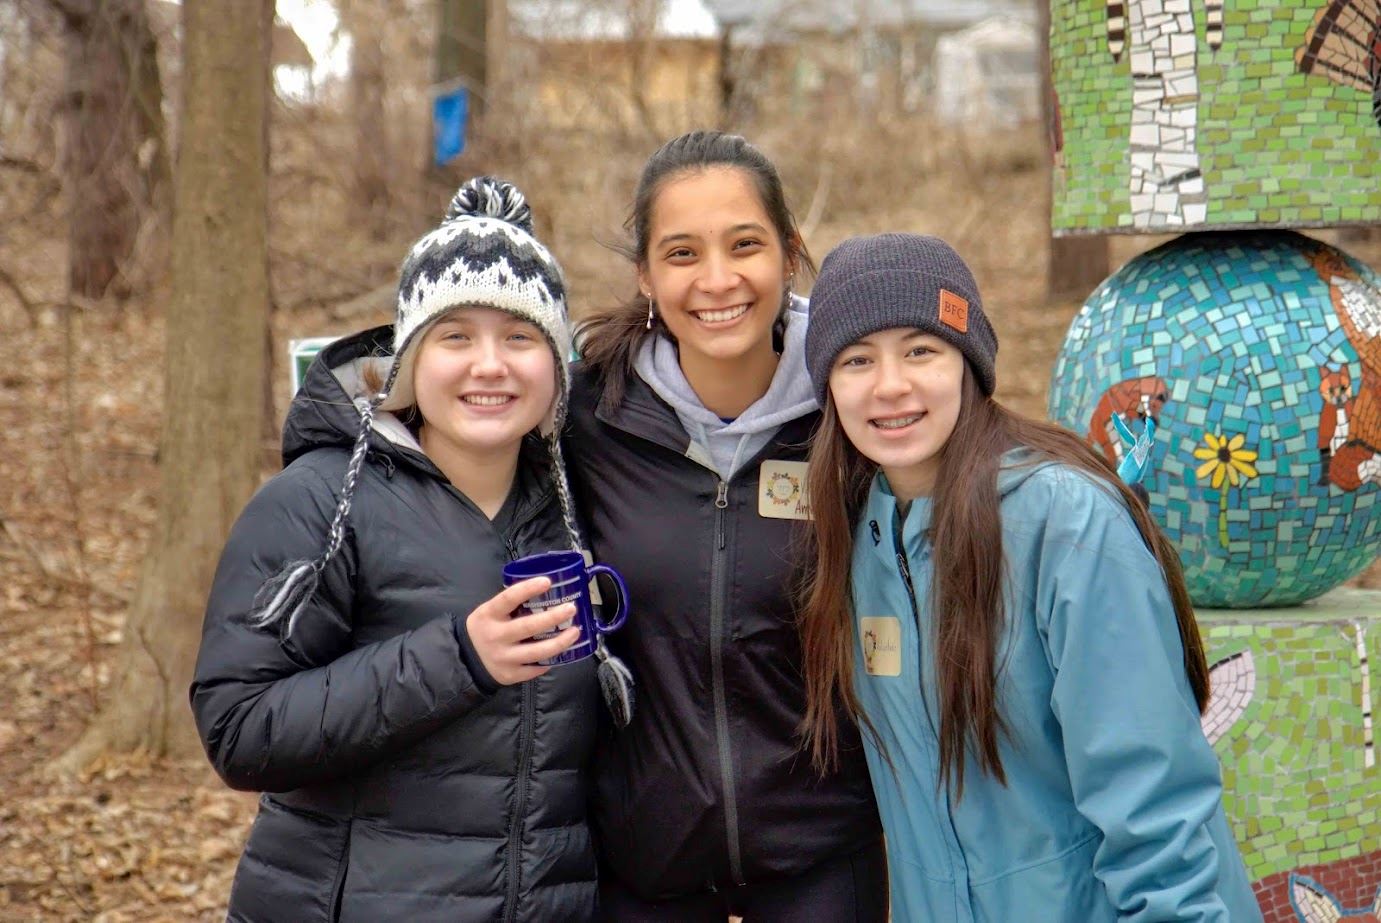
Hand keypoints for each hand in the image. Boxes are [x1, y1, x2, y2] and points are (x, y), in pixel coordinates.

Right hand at [465, 577, 581, 684]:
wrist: (467, 659)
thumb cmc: (487, 628)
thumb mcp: (490, 611)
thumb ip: (512, 603)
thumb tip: (547, 590)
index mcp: (489, 615)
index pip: (508, 599)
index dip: (528, 589)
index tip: (547, 581)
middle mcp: (495, 636)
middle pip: (528, 627)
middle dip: (552, 617)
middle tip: (571, 609)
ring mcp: (502, 658)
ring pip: (537, 651)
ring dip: (560, 642)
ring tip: (575, 632)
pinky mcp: (510, 675)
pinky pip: (535, 668)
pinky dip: (550, 660)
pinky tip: (560, 652)